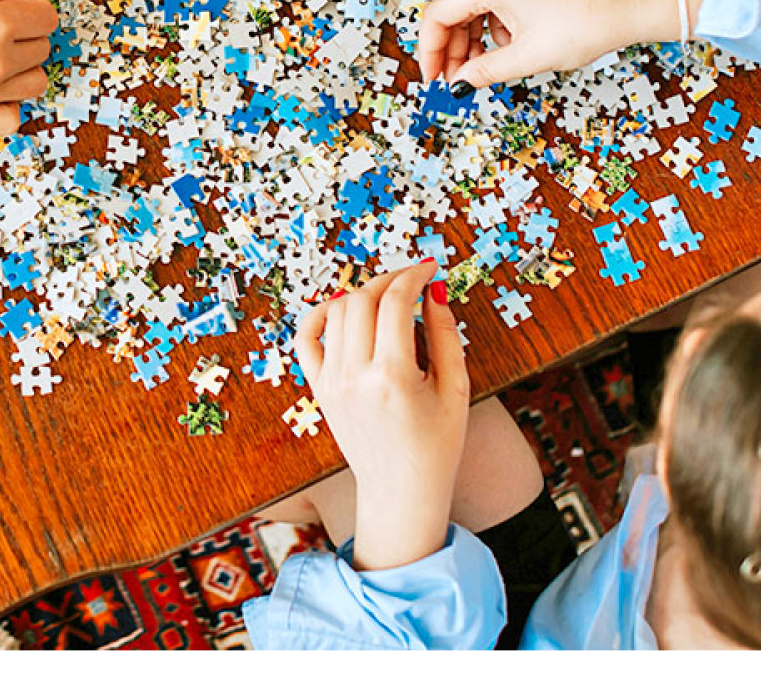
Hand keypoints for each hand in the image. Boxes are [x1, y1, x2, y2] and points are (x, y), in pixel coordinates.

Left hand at [294, 261, 469, 569]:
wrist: (401, 491)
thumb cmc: (436, 444)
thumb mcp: (455, 388)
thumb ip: (446, 334)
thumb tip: (435, 290)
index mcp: (393, 377)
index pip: (396, 302)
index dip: (414, 276)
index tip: (430, 268)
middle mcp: (355, 376)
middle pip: (363, 299)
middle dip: (390, 279)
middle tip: (412, 279)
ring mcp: (331, 382)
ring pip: (338, 312)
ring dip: (363, 294)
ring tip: (389, 298)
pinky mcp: (319, 389)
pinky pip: (306, 338)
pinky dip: (319, 314)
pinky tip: (342, 307)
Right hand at [416, 0, 678, 87]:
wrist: (628, 7)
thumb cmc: (587, 22)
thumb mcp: (528, 57)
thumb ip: (483, 72)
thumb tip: (458, 83)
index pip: (438, 15)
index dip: (430, 51)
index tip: (433, 77)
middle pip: (454, 11)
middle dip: (453, 49)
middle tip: (456, 81)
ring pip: (474, 9)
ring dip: (475, 42)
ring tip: (486, 69)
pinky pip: (495, 3)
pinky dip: (495, 29)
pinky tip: (511, 49)